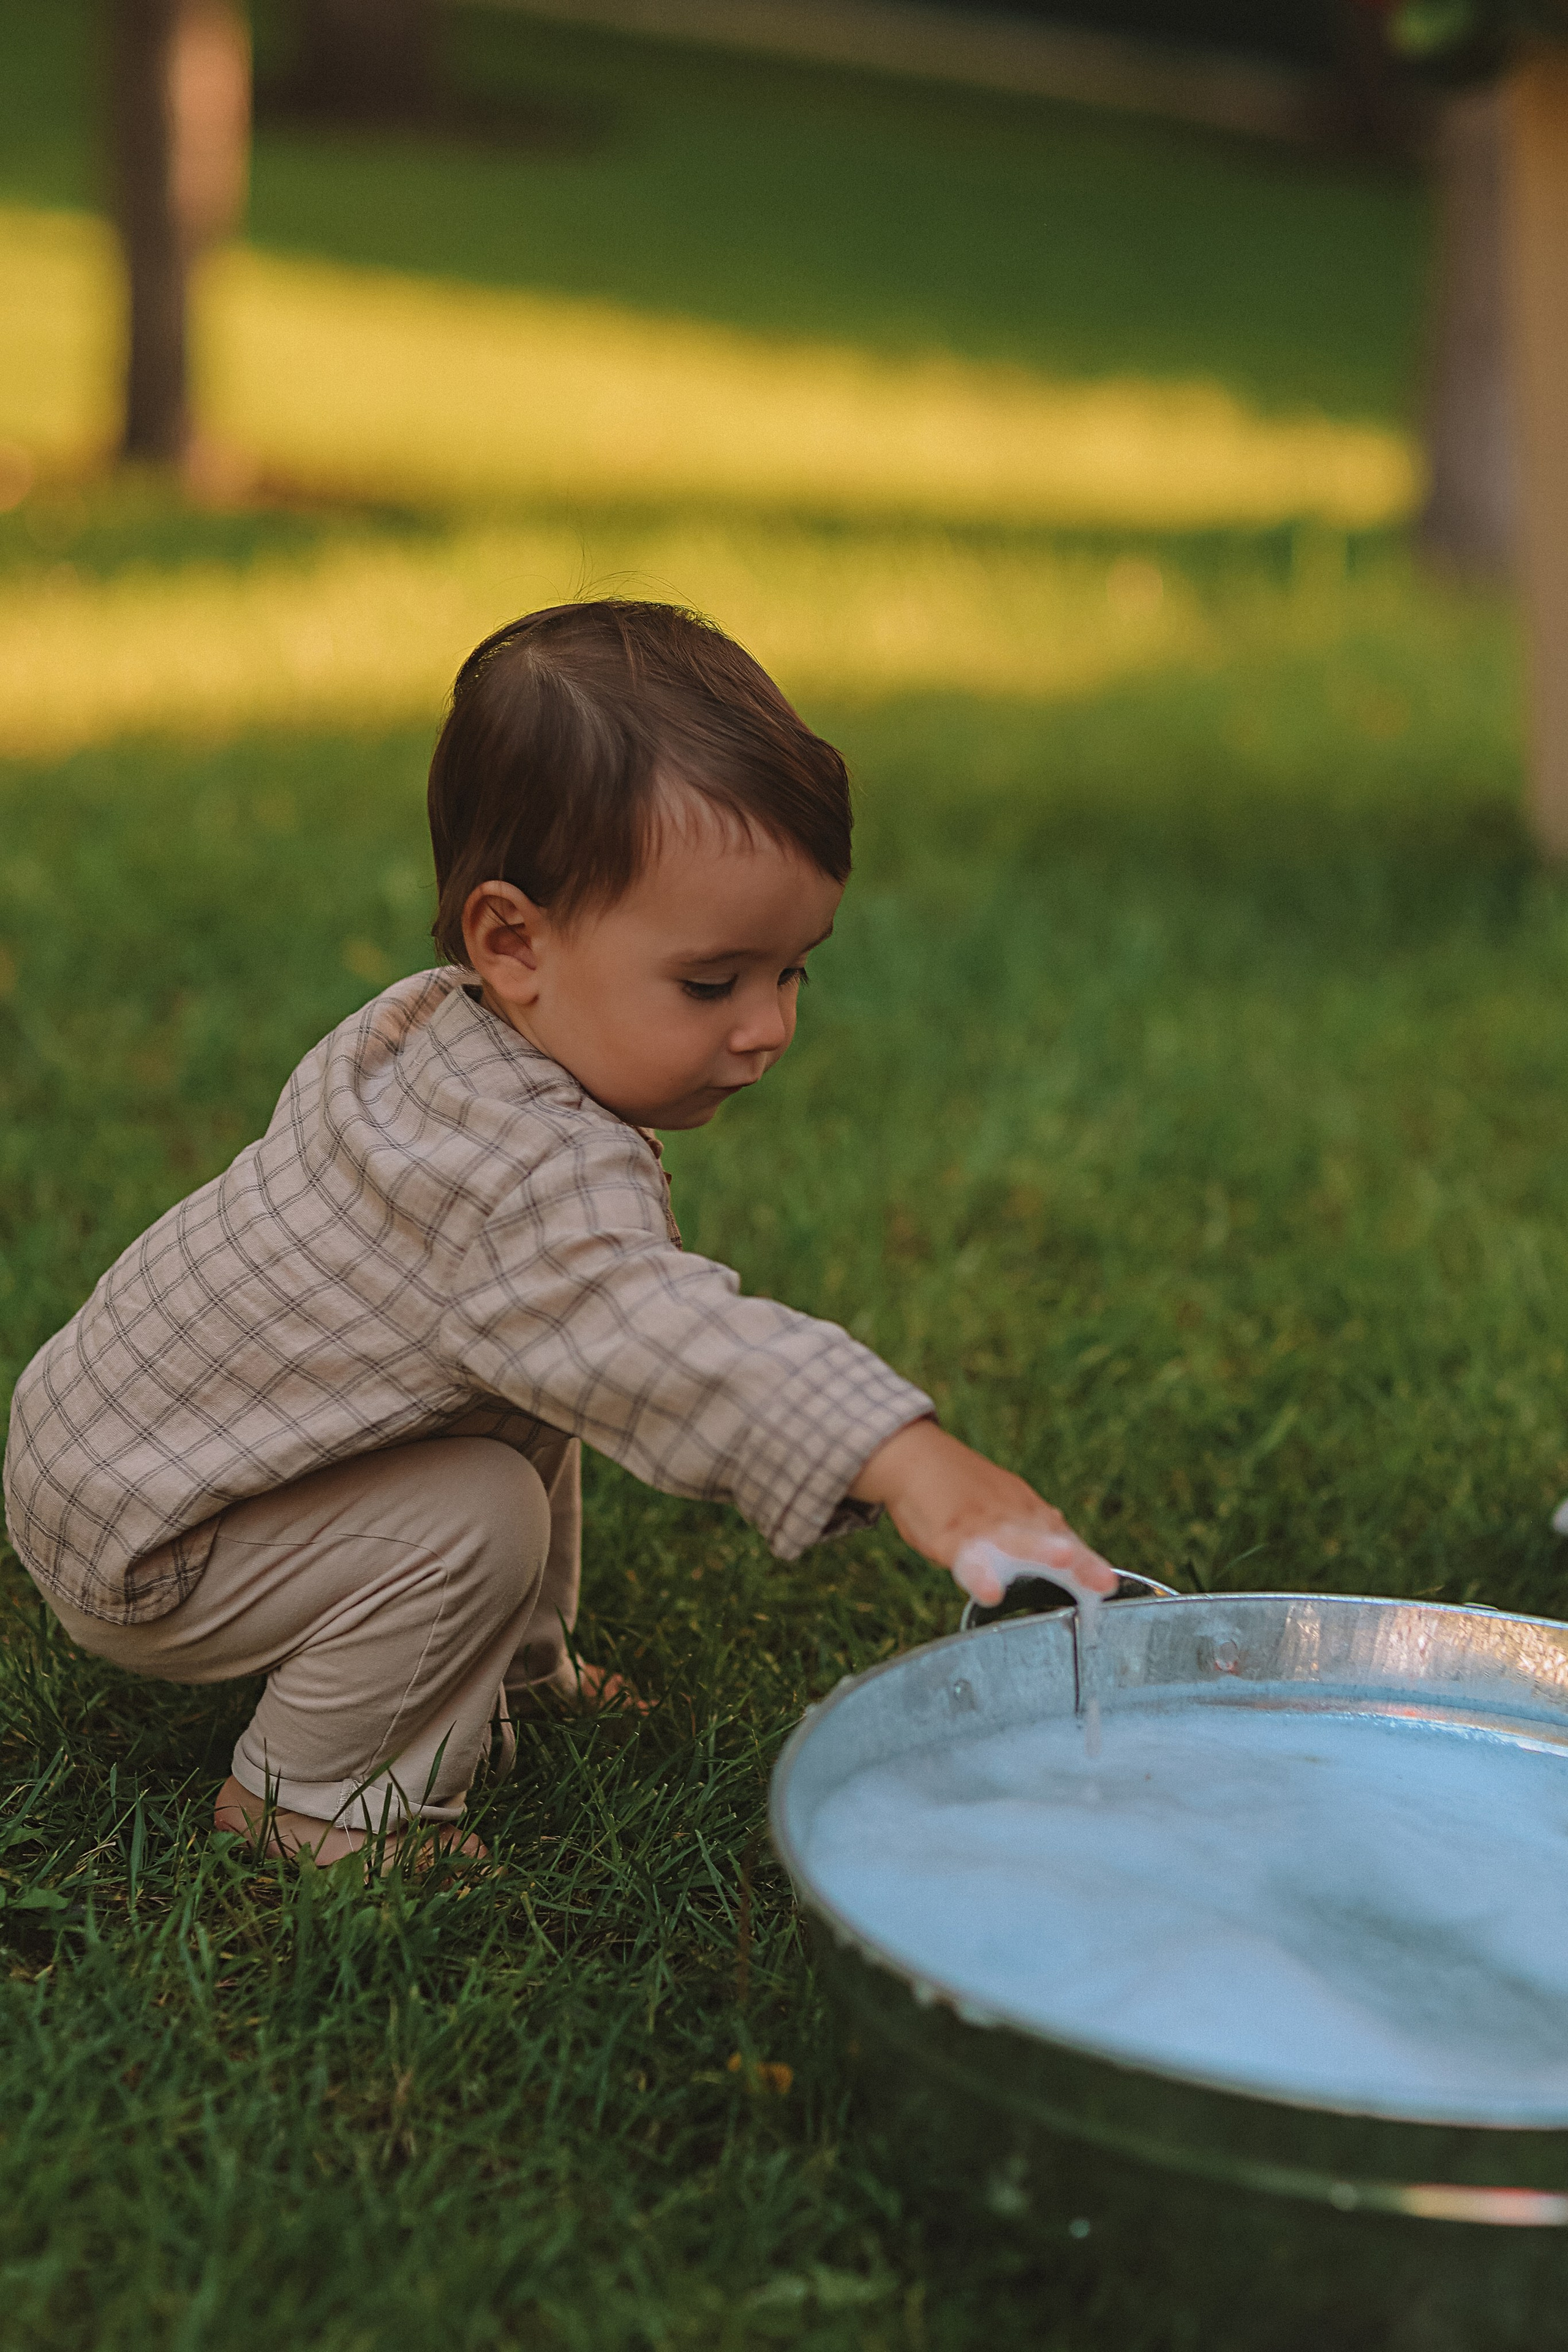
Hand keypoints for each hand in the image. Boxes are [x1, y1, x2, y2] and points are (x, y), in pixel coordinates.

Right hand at [849, 1420, 1117, 1601]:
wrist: (912, 1457)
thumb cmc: (958, 1489)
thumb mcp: (1002, 1505)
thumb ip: (1031, 1528)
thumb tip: (1064, 1548)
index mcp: (1025, 1510)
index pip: (1062, 1536)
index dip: (1086, 1560)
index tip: (1108, 1583)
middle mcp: (1011, 1514)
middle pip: (1049, 1537)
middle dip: (1078, 1559)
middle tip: (1103, 1579)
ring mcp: (982, 1522)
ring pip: (1014, 1539)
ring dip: (1039, 1549)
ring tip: (1062, 1558)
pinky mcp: (951, 1532)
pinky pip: (968, 1557)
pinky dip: (980, 1575)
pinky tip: (990, 1593)